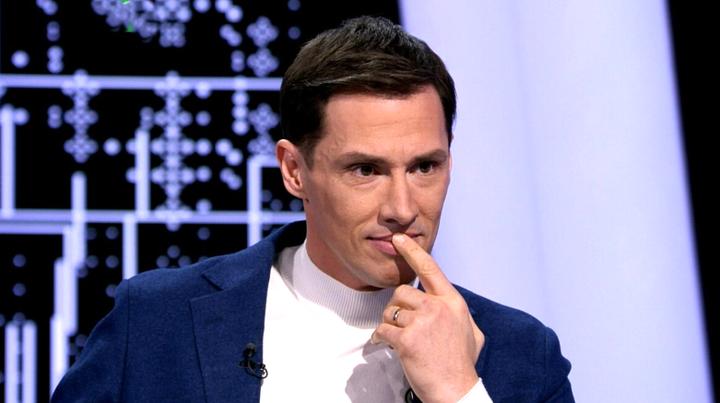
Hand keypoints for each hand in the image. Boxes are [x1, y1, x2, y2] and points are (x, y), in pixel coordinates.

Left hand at [372, 233, 484, 402]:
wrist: (456, 391)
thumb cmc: (462, 365)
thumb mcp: (472, 333)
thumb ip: (459, 314)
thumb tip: (450, 308)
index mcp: (452, 302)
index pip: (430, 269)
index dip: (413, 251)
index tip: (399, 239)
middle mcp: (437, 307)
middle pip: (402, 292)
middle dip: (397, 308)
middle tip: (401, 325)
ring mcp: (422, 322)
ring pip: (390, 312)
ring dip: (389, 325)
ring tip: (398, 340)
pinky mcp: (407, 339)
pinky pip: (383, 330)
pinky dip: (380, 339)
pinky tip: (387, 346)